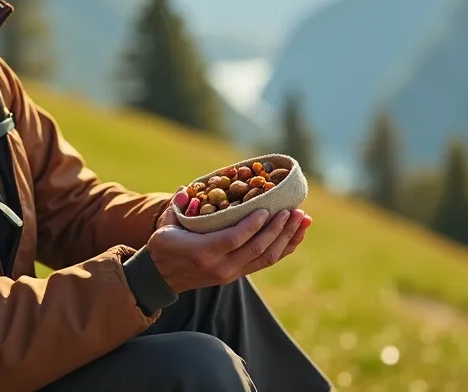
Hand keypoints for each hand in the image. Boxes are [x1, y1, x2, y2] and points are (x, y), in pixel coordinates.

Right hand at [147, 205, 311, 294]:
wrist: (163, 276)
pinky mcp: (239, 274)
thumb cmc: (165, 245)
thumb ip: (178, 208)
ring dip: (287, 238)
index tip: (268, 209)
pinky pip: (266, 262)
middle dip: (279, 229)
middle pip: (257, 249)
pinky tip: (297, 235)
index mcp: (203, 252)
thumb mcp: (166, 226)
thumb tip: (186, 190)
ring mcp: (231, 273)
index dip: (253, 225)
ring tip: (303, 219)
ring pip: (266, 258)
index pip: (234, 239)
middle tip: (295, 210)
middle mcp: (221, 266)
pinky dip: (284, 248)